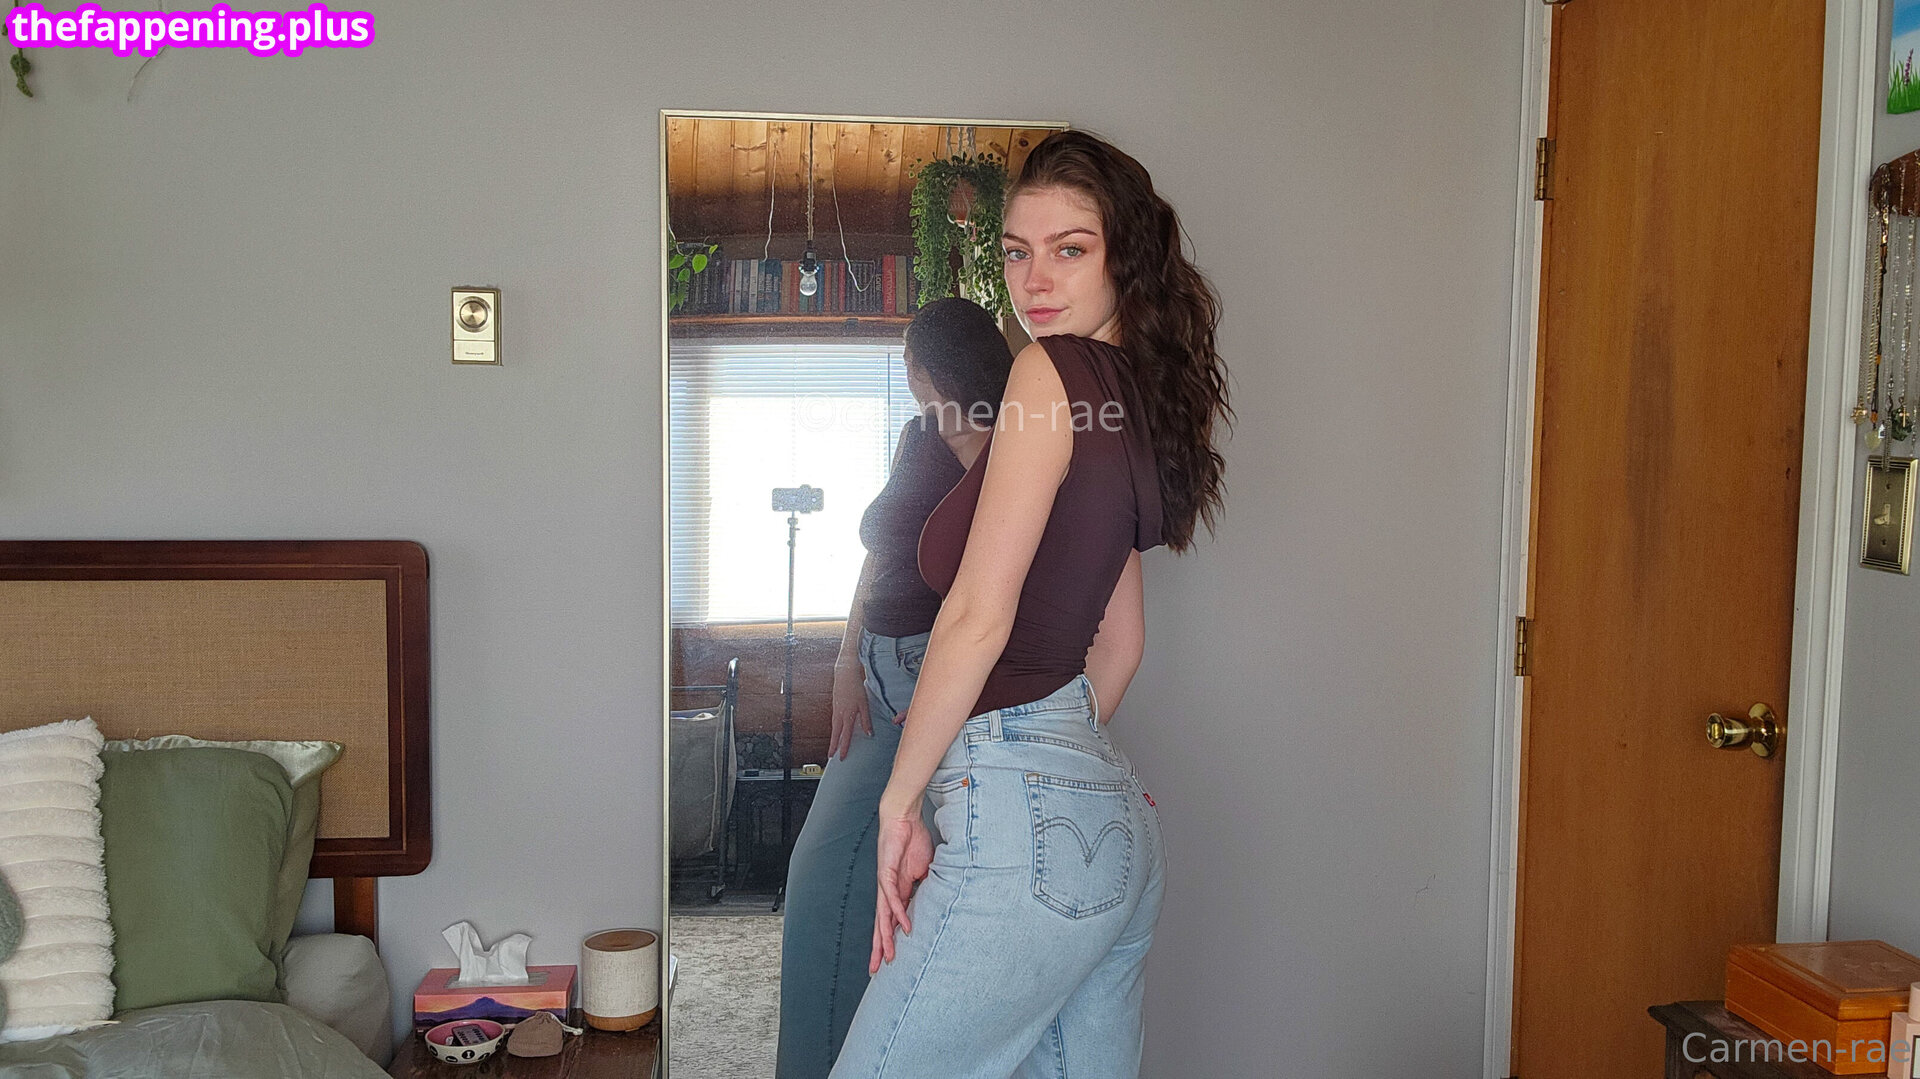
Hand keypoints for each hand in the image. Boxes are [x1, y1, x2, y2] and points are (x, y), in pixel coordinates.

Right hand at [829, 659, 872, 760]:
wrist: (845, 675)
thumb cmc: (856, 688)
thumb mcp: (864, 704)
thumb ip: (866, 720)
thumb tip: (870, 734)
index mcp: (847, 715)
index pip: (845, 736)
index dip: (843, 747)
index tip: (842, 757)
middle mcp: (839, 715)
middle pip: (835, 735)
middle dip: (833, 746)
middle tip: (831, 757)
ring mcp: (836, 711)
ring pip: (834, 729)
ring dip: (833, 739)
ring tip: (833, 748)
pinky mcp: (835, 707)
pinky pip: (834, 722)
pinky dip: (834, 730)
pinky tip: (836, 732)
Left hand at [869, 797, 933, 973]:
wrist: (903, 818)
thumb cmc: (913, 841)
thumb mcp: (925, 871)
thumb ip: (927, 888)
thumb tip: (937, 903)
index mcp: (896, 892)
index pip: (890, 922)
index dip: (889, 941)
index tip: (889, 960)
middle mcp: (887, 892)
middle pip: (881, 925)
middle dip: (879, 948)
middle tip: (876, 970)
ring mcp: (885, 883)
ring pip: (883, 916)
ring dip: (885, 937)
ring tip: (887, 955)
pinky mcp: (886, 873)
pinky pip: (892, 897)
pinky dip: (898, 912)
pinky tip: (902, 925)